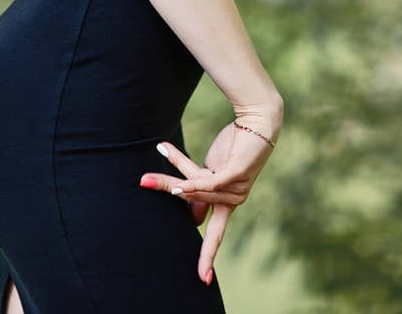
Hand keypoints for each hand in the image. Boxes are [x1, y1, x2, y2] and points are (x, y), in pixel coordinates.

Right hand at [138, 116, 279, 284]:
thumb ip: (202, 191)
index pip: (215, 236)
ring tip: (162, 148)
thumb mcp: (214, 172)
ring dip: (179, 166)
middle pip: (192, 202)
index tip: (203, 279)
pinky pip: (207, 182)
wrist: (258, 121)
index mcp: (229, 202)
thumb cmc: (235, 146)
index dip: (207, 257)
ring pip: (196, 187)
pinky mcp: (237, 173)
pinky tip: (178, 180)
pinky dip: (190, 179)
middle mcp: (235, 199)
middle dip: (168, 188)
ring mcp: (237, 187)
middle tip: (143, 181)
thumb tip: (194, 217)